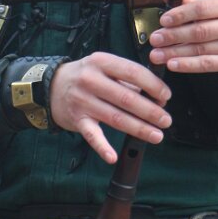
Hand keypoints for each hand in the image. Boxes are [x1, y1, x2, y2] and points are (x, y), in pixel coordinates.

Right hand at [48, 52, 171, 163]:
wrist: (51, 86)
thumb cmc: (85, 76)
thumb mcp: (104, 67)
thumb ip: (127, 80)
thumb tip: (156, 97)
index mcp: (101, 62)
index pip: (133, 72)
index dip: (153, 85)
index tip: (166, 96)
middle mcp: (91, 80)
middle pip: (127, 98)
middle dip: (150, 111)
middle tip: (166, 120)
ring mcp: (82, 101)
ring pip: (115, 118)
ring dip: (139, 129)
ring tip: (156, 135)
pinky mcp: (77, 119)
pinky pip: (92, 135)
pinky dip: (102, 147)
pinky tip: (112, 156)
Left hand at [148, 0, 217, 76]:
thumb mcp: (215, 6)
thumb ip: (189, 1)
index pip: (203, 8)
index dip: (181, 14)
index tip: (163, 20)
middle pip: (201, 31)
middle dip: (174, 35)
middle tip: (155, 39)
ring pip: (202, 49)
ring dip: (176, 52)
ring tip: (157, 54)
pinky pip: (208, 64)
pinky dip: (188, 65)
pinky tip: (173, 64)